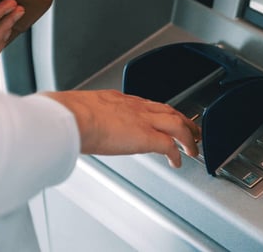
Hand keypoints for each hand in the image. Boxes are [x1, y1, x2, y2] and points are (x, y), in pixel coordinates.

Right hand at [45, 90, 200, 167]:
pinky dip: (177, 154)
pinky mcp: (147, 137)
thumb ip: (84, 114)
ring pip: (177, 124)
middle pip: (169, 110)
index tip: (163, 118)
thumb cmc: (69, 114)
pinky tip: (178, 162)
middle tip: (192, 129)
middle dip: (183, 120)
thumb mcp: (80, 107)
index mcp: (120, 99)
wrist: (73, 117)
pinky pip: (169, 145)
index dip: (159, 112)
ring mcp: (144, 120)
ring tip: (193, 147)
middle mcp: (136, 107)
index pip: (147, 104)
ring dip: (188, 136)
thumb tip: (71, 120)